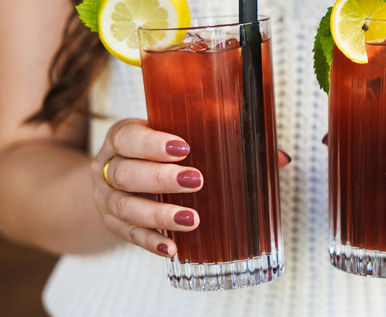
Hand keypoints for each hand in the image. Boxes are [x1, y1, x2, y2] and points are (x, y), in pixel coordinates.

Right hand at [92, 119, 291, 256]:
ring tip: (191, 219)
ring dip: (159, 215)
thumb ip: (223, 140)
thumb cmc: (156, 154)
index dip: (152, 143)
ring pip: (126, 207)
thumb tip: (279, 157)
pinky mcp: (113, 225)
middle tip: (196, 181)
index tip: (184, 148)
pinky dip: (150, 242)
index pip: (128, 137)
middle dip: (161, 179)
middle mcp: (108, 167)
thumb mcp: (175, 137)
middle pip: (127, 174)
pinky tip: (171, 247)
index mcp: (123, 137)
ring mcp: (107, 199)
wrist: (114, 178)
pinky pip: (128, 236)